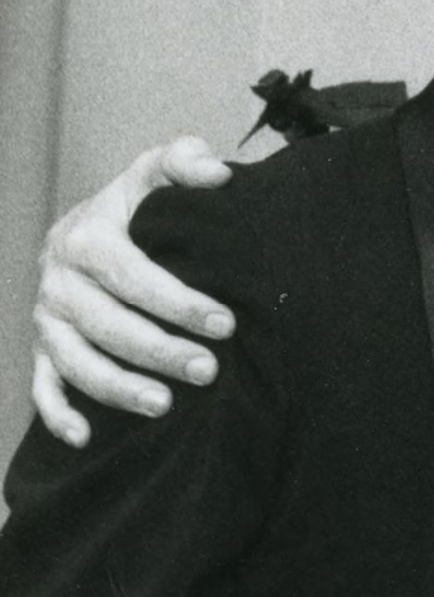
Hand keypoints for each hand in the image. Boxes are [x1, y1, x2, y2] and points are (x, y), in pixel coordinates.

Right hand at [31, 137, 235, 446]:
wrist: (92, 225)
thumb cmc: (138, 203)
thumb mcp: (157, 171)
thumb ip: (185, 161)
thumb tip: (218, 174)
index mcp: (85, 237)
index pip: (133, 276)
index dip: (178, 303)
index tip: (226, 323)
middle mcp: (58, 281)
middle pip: (107, 325)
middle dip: (158, 350)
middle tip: (209, 369)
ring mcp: (47, 318)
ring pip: (75, 362)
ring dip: (117, 388)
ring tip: (166, 406)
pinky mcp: (43, 348)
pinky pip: (43, 386)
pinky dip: (57, 414)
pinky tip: (85, 438)